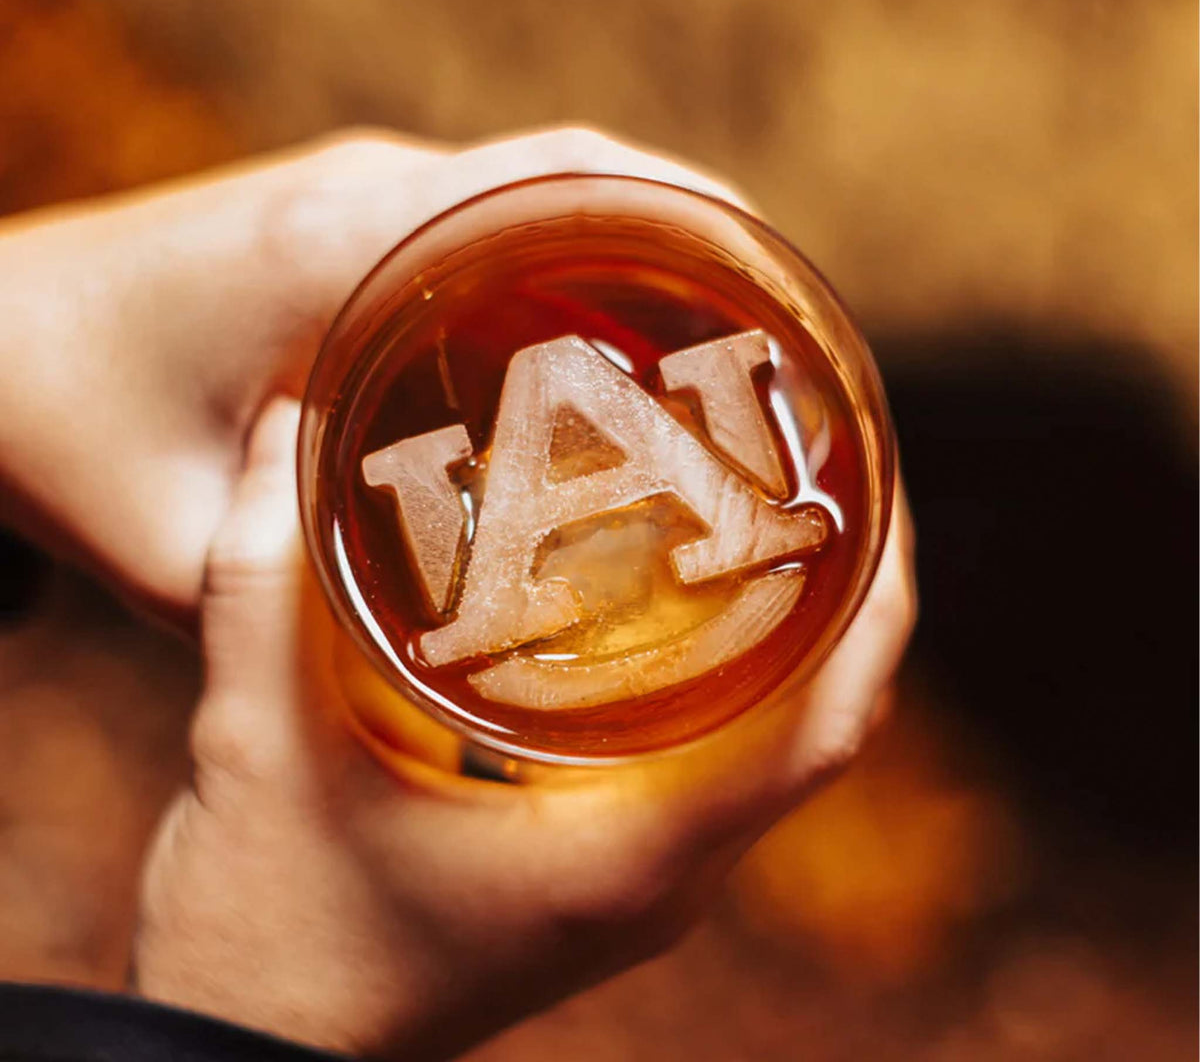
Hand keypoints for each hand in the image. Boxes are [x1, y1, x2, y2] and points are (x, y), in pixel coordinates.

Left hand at [0, 128, 744, 624]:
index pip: (550, 177)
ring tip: (719, 345)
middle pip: (573, 169)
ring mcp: (354, 195)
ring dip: (635, 241)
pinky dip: (567, 255)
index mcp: (333, 247)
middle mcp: (360, 193)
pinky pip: (486, 215)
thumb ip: (292, 598)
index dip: (681, 211)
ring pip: (537, 184)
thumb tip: (427, 648)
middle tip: (771, 345)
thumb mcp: (171, 547)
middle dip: (690, 233)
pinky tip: (604, 347)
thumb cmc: (56, 429)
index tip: (774, 281)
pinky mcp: (343, 217)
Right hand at [134, 399, 915, 1058]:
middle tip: (820, 464)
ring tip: (770, 510)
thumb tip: (282, 427)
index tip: (877, 486)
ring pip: (779, 744)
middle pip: (825, 721)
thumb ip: (258, 579)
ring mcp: (645, 882)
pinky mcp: (610, 875)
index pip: (828, 726)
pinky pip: (721, 763)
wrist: (254, 1052)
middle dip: (848, 590)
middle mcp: (664, 876)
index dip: (880, 601)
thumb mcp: (253, 742)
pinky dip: (737, 677)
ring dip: (799, 632)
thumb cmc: (268, 933)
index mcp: (627, 854)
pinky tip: (680, 604)